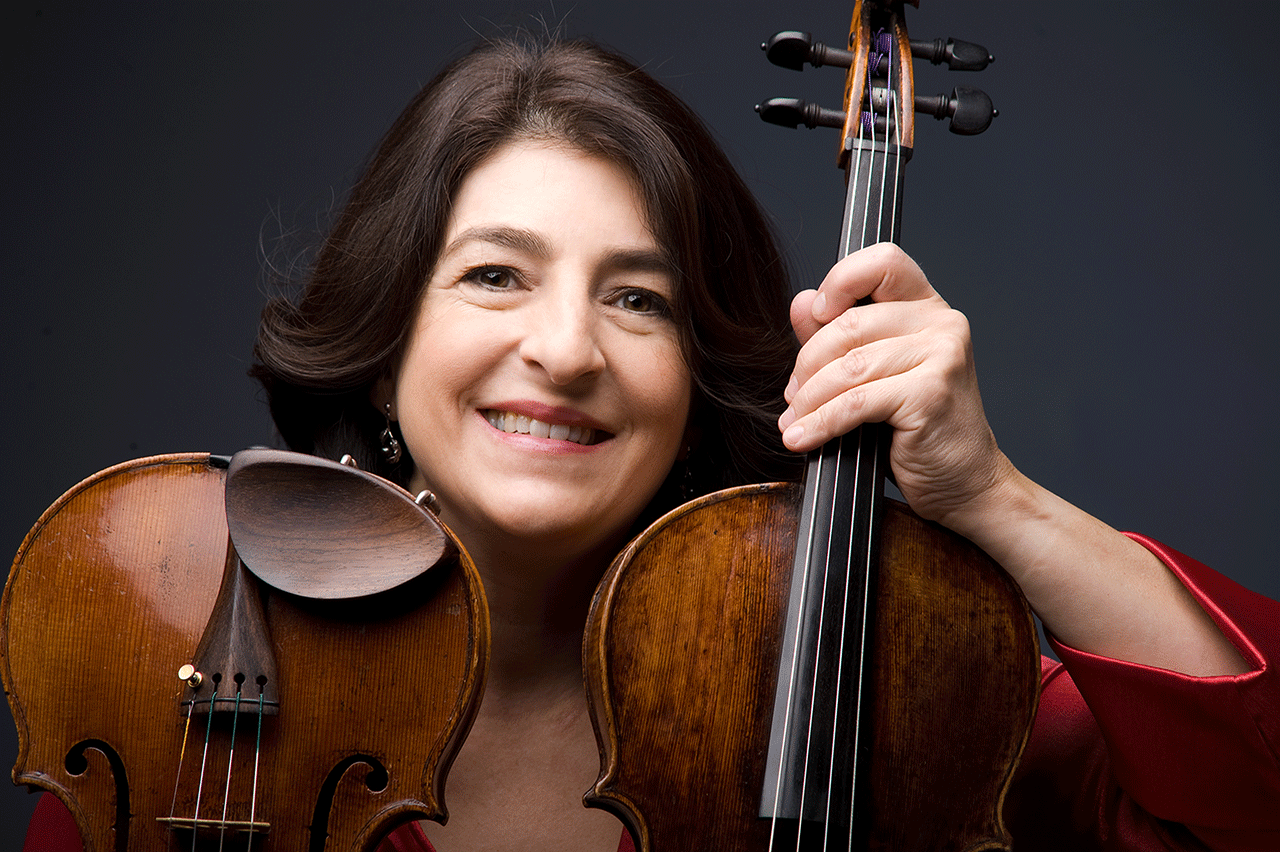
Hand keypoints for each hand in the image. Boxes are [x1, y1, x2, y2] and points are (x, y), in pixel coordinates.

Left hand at [778, 242, 1010, 532]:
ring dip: (809, 400)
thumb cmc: (919, 431)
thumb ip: (839, 338)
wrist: (965, 483)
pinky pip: (855, 403)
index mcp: (928, 308)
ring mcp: (942, 356)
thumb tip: (803, 301)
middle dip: (807, 365)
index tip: (818, 315)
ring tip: (794, 422)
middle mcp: (942, 323)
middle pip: (849, 324)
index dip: (842, 280)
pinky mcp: (931, 394)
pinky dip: (821, 424)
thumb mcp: (874, 376)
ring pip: (848, 367)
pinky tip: (804, 439)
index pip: (883, 262)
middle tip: (794, 397)